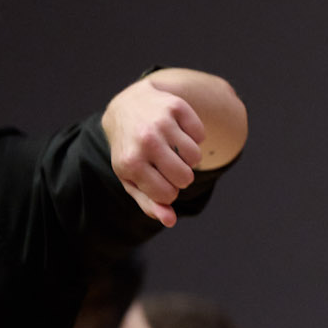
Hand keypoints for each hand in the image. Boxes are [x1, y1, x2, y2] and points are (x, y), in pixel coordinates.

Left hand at [102, 78, 205, 226]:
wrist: (127, 107)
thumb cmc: (131, 150)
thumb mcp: (132, 178)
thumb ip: (150, 203)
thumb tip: (170, 221)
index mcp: (129, 164)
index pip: (168, 194)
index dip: (169, 191)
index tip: (159, 180)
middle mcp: (144, 142)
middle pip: (184, 177)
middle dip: (181, 176)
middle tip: (169, 166)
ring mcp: (161, 122)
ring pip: (196, 157)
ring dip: (190, 158)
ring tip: (176, 150)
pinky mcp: (176, 107)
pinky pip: (201, 135)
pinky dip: (195, 138)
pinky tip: (180, 133)